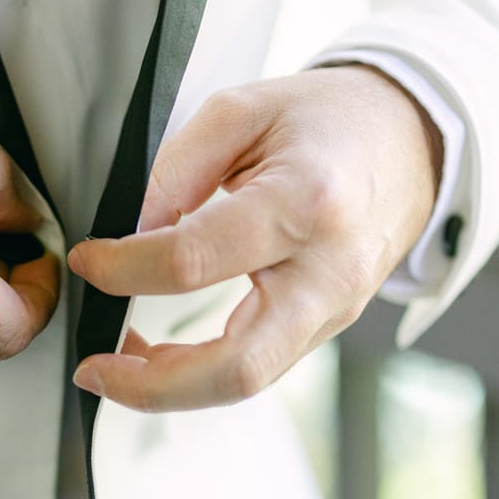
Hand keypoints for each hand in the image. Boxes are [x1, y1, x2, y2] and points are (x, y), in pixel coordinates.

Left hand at [68, 64, 440, 410]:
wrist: (411, 141)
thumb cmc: (329, 120)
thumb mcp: (242, 111)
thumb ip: (174, 170)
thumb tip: (123, 230)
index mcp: (304, 204)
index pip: (193, 261)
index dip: (123, 269)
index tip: (88, 260)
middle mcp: (327, 271)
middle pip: (237, 367)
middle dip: (152, 384)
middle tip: (94, 368)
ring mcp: (333, 309)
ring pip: (248, 381)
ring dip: (171, 387)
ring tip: (117, 363)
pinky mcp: (326, 326)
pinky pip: (258, 367)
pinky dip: (200, 373)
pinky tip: (160, 357)